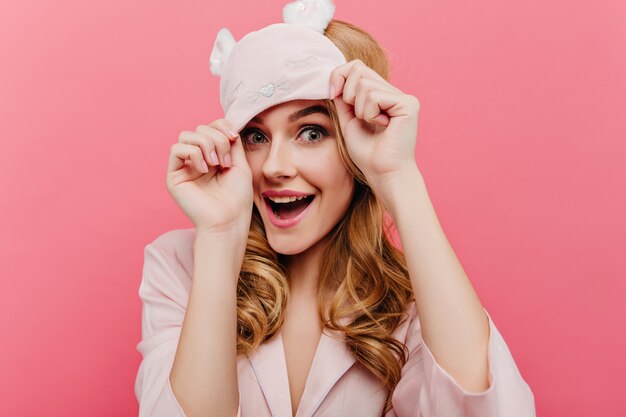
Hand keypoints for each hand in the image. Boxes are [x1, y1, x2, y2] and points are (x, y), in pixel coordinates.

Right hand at [166, 119, 252, 237]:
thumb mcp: (239, 163)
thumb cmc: (236, 198)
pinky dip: (192, 153)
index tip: (234, 138)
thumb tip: (225, 123)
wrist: (229, 220)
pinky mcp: (174, 176)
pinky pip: (176, 149)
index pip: (211, 126)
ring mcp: (184, 167)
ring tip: (216, 164)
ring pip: (186, 135)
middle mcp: (197, 159)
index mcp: (212, 155)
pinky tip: (204, 169)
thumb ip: (231, 142)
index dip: (221, 126)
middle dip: (216, 139)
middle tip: (225, 161)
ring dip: (206, 144)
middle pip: (199, 128)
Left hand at [329, 59, 420, 188]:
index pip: (357, 67)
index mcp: (383, 95)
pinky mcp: (408, 104)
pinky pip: (375, 96)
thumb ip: (343, 97)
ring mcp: (404, 97)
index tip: (332, 95)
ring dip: (360, 109)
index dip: (340, 76)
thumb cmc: (368, 154)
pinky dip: (369, 113)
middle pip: (359, 69)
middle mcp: (395, 93)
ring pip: (365, 84)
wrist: (383, 174)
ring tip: (373, 125)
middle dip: (348, 94)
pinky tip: (382, 126)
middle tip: (359, 117)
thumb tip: (336, 76)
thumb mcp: (348, 119)